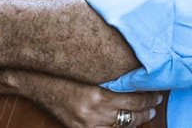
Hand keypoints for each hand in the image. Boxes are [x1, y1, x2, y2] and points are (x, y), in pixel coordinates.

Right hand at [11, 71, 161, 127]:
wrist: (34, 81)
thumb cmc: (60, 69)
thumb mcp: (88, 69)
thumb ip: (110, 74)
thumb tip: (133, 74)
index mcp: (98, 95)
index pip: (134, 100)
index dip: (149, 96)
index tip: (157, 91)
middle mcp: (94, 113)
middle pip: (131, 116)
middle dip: (147, 109)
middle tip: (156, 101)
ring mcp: (87, 124)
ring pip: (122, 126)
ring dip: (136, 119)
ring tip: (146, 113)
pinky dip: (118, 126)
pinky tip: (125, 120)